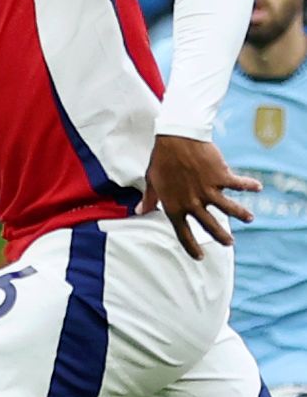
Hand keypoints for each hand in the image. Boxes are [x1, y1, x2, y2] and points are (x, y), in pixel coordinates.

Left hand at [142, 134, 257, 258]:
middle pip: (210, 225)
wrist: (176, 139)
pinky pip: (238, 184)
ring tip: (249, 218)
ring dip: (240, 214)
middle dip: (221, 236)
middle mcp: (192, 202)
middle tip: (229, 243)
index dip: (191, 247)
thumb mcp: (152, 181)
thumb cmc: (162, 160)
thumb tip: (139, 211)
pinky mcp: (221, 177)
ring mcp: (208, 190)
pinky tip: (258, 187)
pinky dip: (249, 186)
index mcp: (174, 206)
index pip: (183, 232)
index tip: (200, 257)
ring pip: (228, 209)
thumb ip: (149, 199)